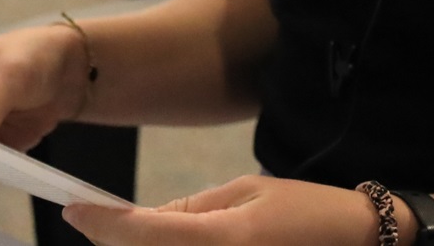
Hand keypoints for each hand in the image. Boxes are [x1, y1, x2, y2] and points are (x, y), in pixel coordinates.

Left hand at [61, 175, 380, 245]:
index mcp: (222, 239)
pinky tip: (164, 244)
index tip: (73, 208)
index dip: (100, 222)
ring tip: (128, 233)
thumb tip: (143, 218)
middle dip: (114, 241)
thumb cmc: (308, 215)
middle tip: (95, 223)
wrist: (360, 243)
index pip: (140, 232)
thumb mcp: (247, 193)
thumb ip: (190, 208)